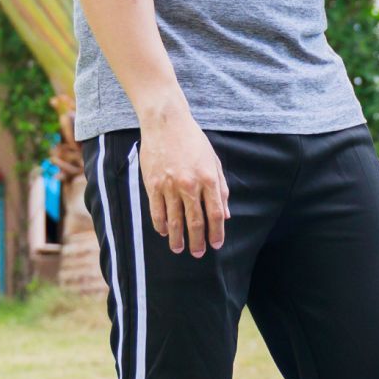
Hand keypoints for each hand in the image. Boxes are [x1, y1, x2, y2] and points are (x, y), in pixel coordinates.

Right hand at [138, 105, 229, 256]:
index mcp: (208, 179)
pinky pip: (156, 210)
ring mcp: (169, 186)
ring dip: (177, 237)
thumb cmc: (194, 141)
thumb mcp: (214, 161)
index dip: (216, 232)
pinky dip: (160, 224)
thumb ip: (221, 189)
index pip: (215, 213)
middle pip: (195, 220)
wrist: (167, 124)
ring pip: (174, 219)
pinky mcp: (152, 184)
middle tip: (198, 254)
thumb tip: (225, 214)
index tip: (216, 245)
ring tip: (179, 249)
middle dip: (198, 240)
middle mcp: (190, 185)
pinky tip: (163, 232)